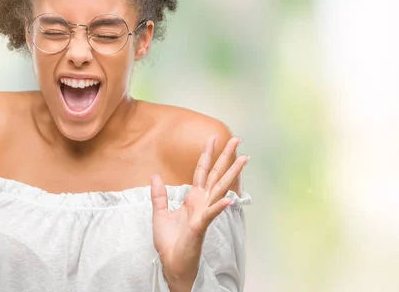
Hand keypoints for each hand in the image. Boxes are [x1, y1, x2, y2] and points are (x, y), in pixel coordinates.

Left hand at [150, 135, 247, 290]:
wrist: (172, 262)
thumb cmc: (169, 241)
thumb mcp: (158, 213)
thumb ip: (159, 195)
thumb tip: (154, 176)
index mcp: (193, 197)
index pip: (202, 170)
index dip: (207, 154)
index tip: (214, 137)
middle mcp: (202, 201)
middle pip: (216, 174)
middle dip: (226, 156)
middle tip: (237, 139)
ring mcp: (204, 212)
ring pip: (220, 189)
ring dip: (232, 174)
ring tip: (244, 159)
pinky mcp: (201, 226)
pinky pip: (211, 214)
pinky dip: (219, 207)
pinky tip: (229, 200)